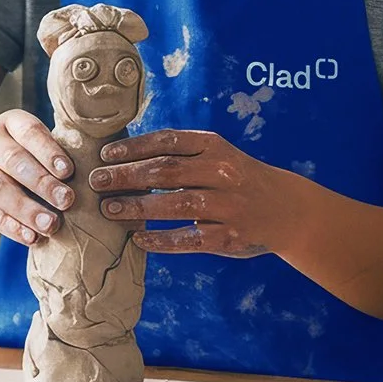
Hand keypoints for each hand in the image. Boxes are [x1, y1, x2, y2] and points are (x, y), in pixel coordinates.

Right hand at [0, 110, 76, 247]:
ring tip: (51, 225)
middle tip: (67, 201)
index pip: (29, 132)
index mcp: (9, 121)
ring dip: (27, 209)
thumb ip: (52, 155)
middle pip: (13, 160)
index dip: (49, 151)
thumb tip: (89, 178)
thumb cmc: (16, 156)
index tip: (68, 171)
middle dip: (42, 183)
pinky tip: (30, 237)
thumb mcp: (30, 145)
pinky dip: (10, 226)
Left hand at [90, 129, 294, 257]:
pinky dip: (161, 239)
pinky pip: (189, 239)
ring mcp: (227, 206)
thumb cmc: (237, 178)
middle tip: (96, 181)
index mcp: (214, 147)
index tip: (104, 154)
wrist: (286, 208)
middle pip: (165, 171)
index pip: (167, 141)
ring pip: (175, 205)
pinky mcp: (229, 237)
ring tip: (108, 210)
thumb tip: (123, 155)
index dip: (133, 147)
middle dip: (126, 176)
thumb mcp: (216, 155)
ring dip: (137, 207)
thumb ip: (180, 154)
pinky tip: (138, 239)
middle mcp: (222, 172)